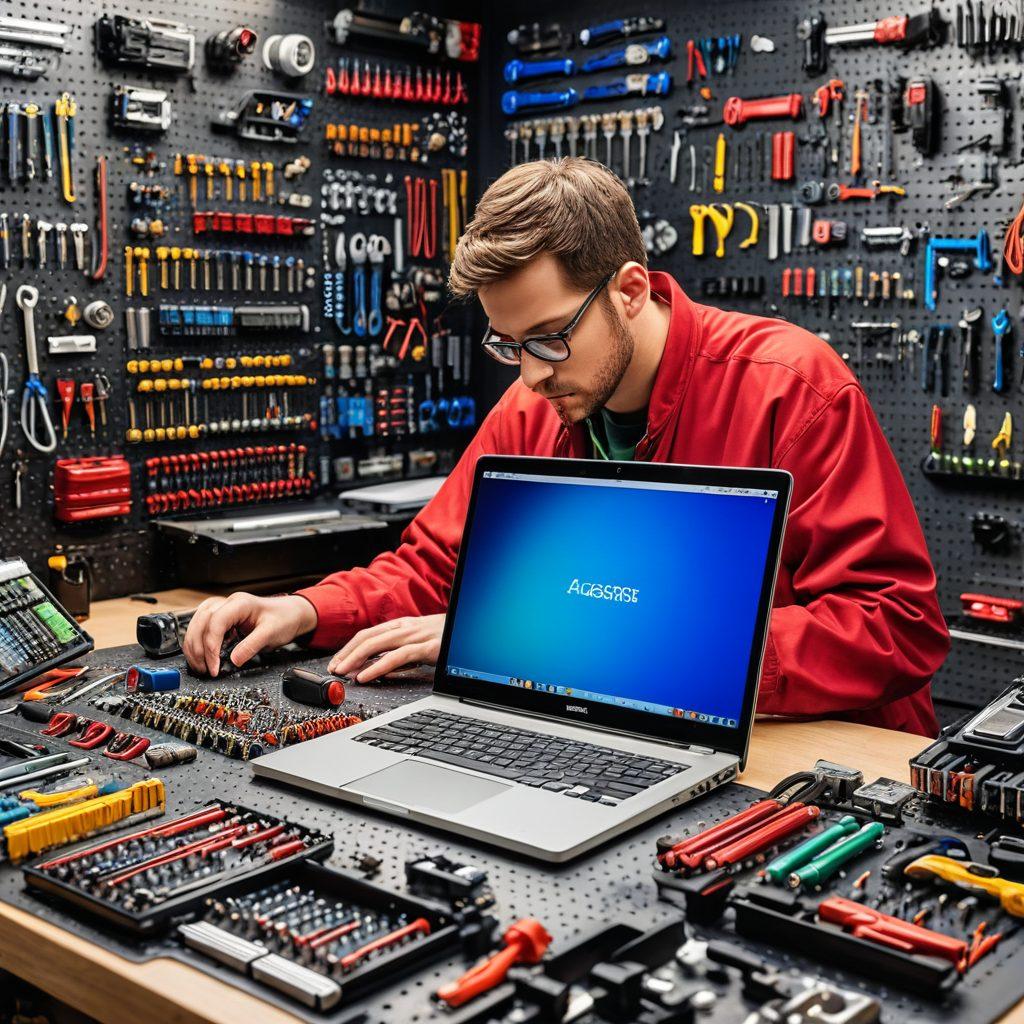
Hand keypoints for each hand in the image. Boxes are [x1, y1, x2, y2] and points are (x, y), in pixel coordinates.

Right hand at [182, 593, 317, 676]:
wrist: (290, 613)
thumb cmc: (283, 619)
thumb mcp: (271, 633)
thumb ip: (252, 646)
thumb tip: (233, 660)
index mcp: (240, 603)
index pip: (216, 622)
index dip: (211, 646)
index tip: (214, 666)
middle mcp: (227, 603)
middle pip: (201, 622)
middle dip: (199, 648)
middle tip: (205, 669)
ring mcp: (221, 609)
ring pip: (196, 624)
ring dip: (194, 647)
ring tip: (200, 667)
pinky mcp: (220, 618)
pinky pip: (200, 628)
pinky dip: (197, 643)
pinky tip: (201, 657)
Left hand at [329, 614, 444, 681]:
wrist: (471, 630)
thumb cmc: (446, 638)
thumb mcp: (420, 643)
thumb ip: (400, 652)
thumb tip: (380, 667)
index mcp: (402, 625)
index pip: (368, 633)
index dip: (349, 647)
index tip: (337, 662)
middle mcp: (405, 628)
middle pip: (367, 637)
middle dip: (346, 653)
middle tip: (333, 669)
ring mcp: (415, 636)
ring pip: (377, 644)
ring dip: (355, 659)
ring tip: (343, 673)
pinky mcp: (426, 647)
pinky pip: (396, 657)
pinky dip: (377, 666)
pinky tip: (365, 676)